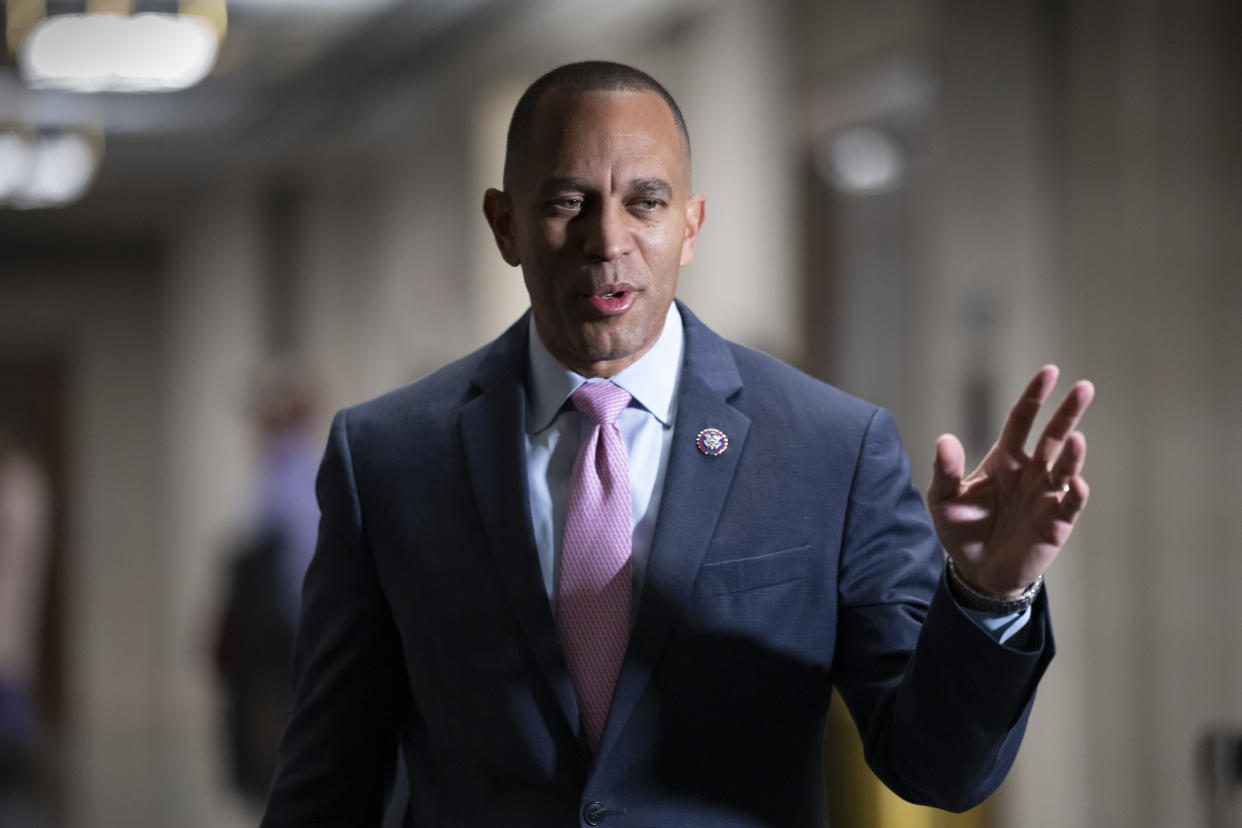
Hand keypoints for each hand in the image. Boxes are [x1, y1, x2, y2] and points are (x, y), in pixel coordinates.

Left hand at [928, 366, 1093, 598]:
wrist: (976, 571)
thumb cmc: (962, 529)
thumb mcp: (944, 499)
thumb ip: (946, 470)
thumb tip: (945, 439)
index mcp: (1005, 459)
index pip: (1022, 421)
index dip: (1034, 397)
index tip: (1049, 372)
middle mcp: (1030, 472)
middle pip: (1052, 437)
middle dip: (1068, 413)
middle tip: (1084, 388)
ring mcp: (1045, 496)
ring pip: (1064, 468)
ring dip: (1071, 453)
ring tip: (1075, 438)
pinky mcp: (1055, 523)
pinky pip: (1070, 504)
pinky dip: (1074, 493)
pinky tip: (1074, 483)